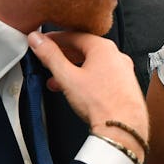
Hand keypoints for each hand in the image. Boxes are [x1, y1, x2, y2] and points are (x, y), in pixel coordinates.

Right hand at [28, 31, 148, 150]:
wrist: (123, 127)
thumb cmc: (101, 103)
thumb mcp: (67, 77)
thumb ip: (50, 56)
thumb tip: (38, 40)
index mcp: (104, 48)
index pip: (74, 36)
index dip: (54, 39)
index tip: (43, 42)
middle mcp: (117, 56)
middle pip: (84, 50)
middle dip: (63, 57)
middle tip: (48, 61)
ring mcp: (123, 71)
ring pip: (92, 64)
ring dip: (73, 70)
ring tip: (57, 81)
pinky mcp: (125, 85)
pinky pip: (102, 76)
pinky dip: (86, 79)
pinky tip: (76, 91)